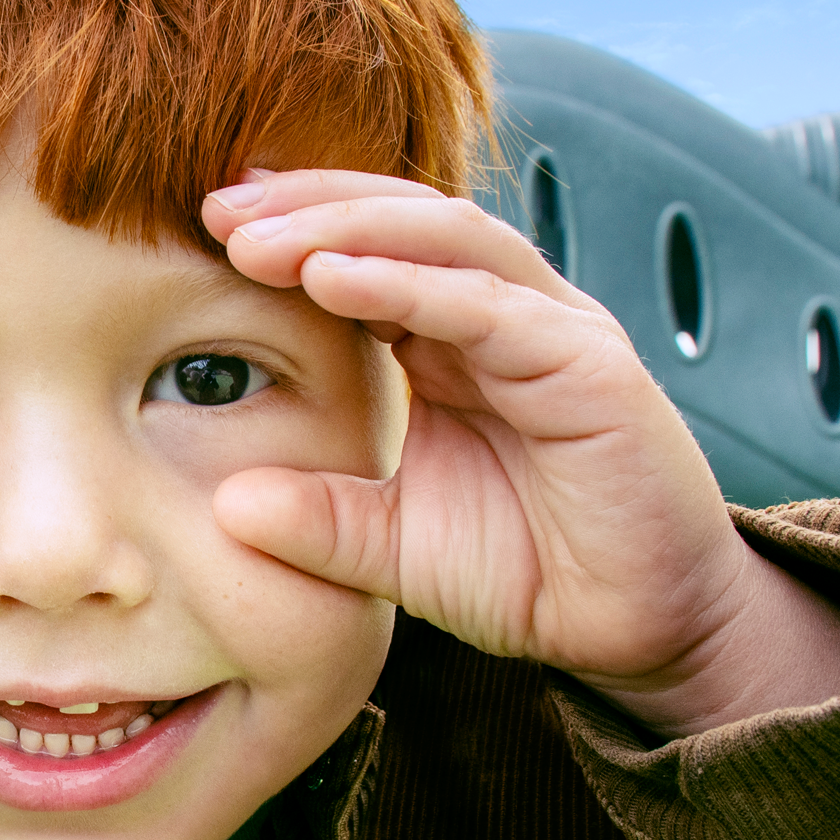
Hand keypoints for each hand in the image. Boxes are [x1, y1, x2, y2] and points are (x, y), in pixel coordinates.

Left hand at [202, 170, 839, 738]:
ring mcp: (553, 330)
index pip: (366, 248)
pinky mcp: (592, 367)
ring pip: (446, 238)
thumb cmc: (522, 572)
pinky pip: (493, 307)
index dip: (290, 228)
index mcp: (449, 338)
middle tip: (216, 208)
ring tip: (259, 238)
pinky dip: (411, 284)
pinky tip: (335, 278)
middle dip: (306, 206)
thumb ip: (316, 521)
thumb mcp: (389, 548)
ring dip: (346, 227)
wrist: (637, 633)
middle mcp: (503, 315)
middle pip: (401, 219)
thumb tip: (223, 506)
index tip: (202, 226)